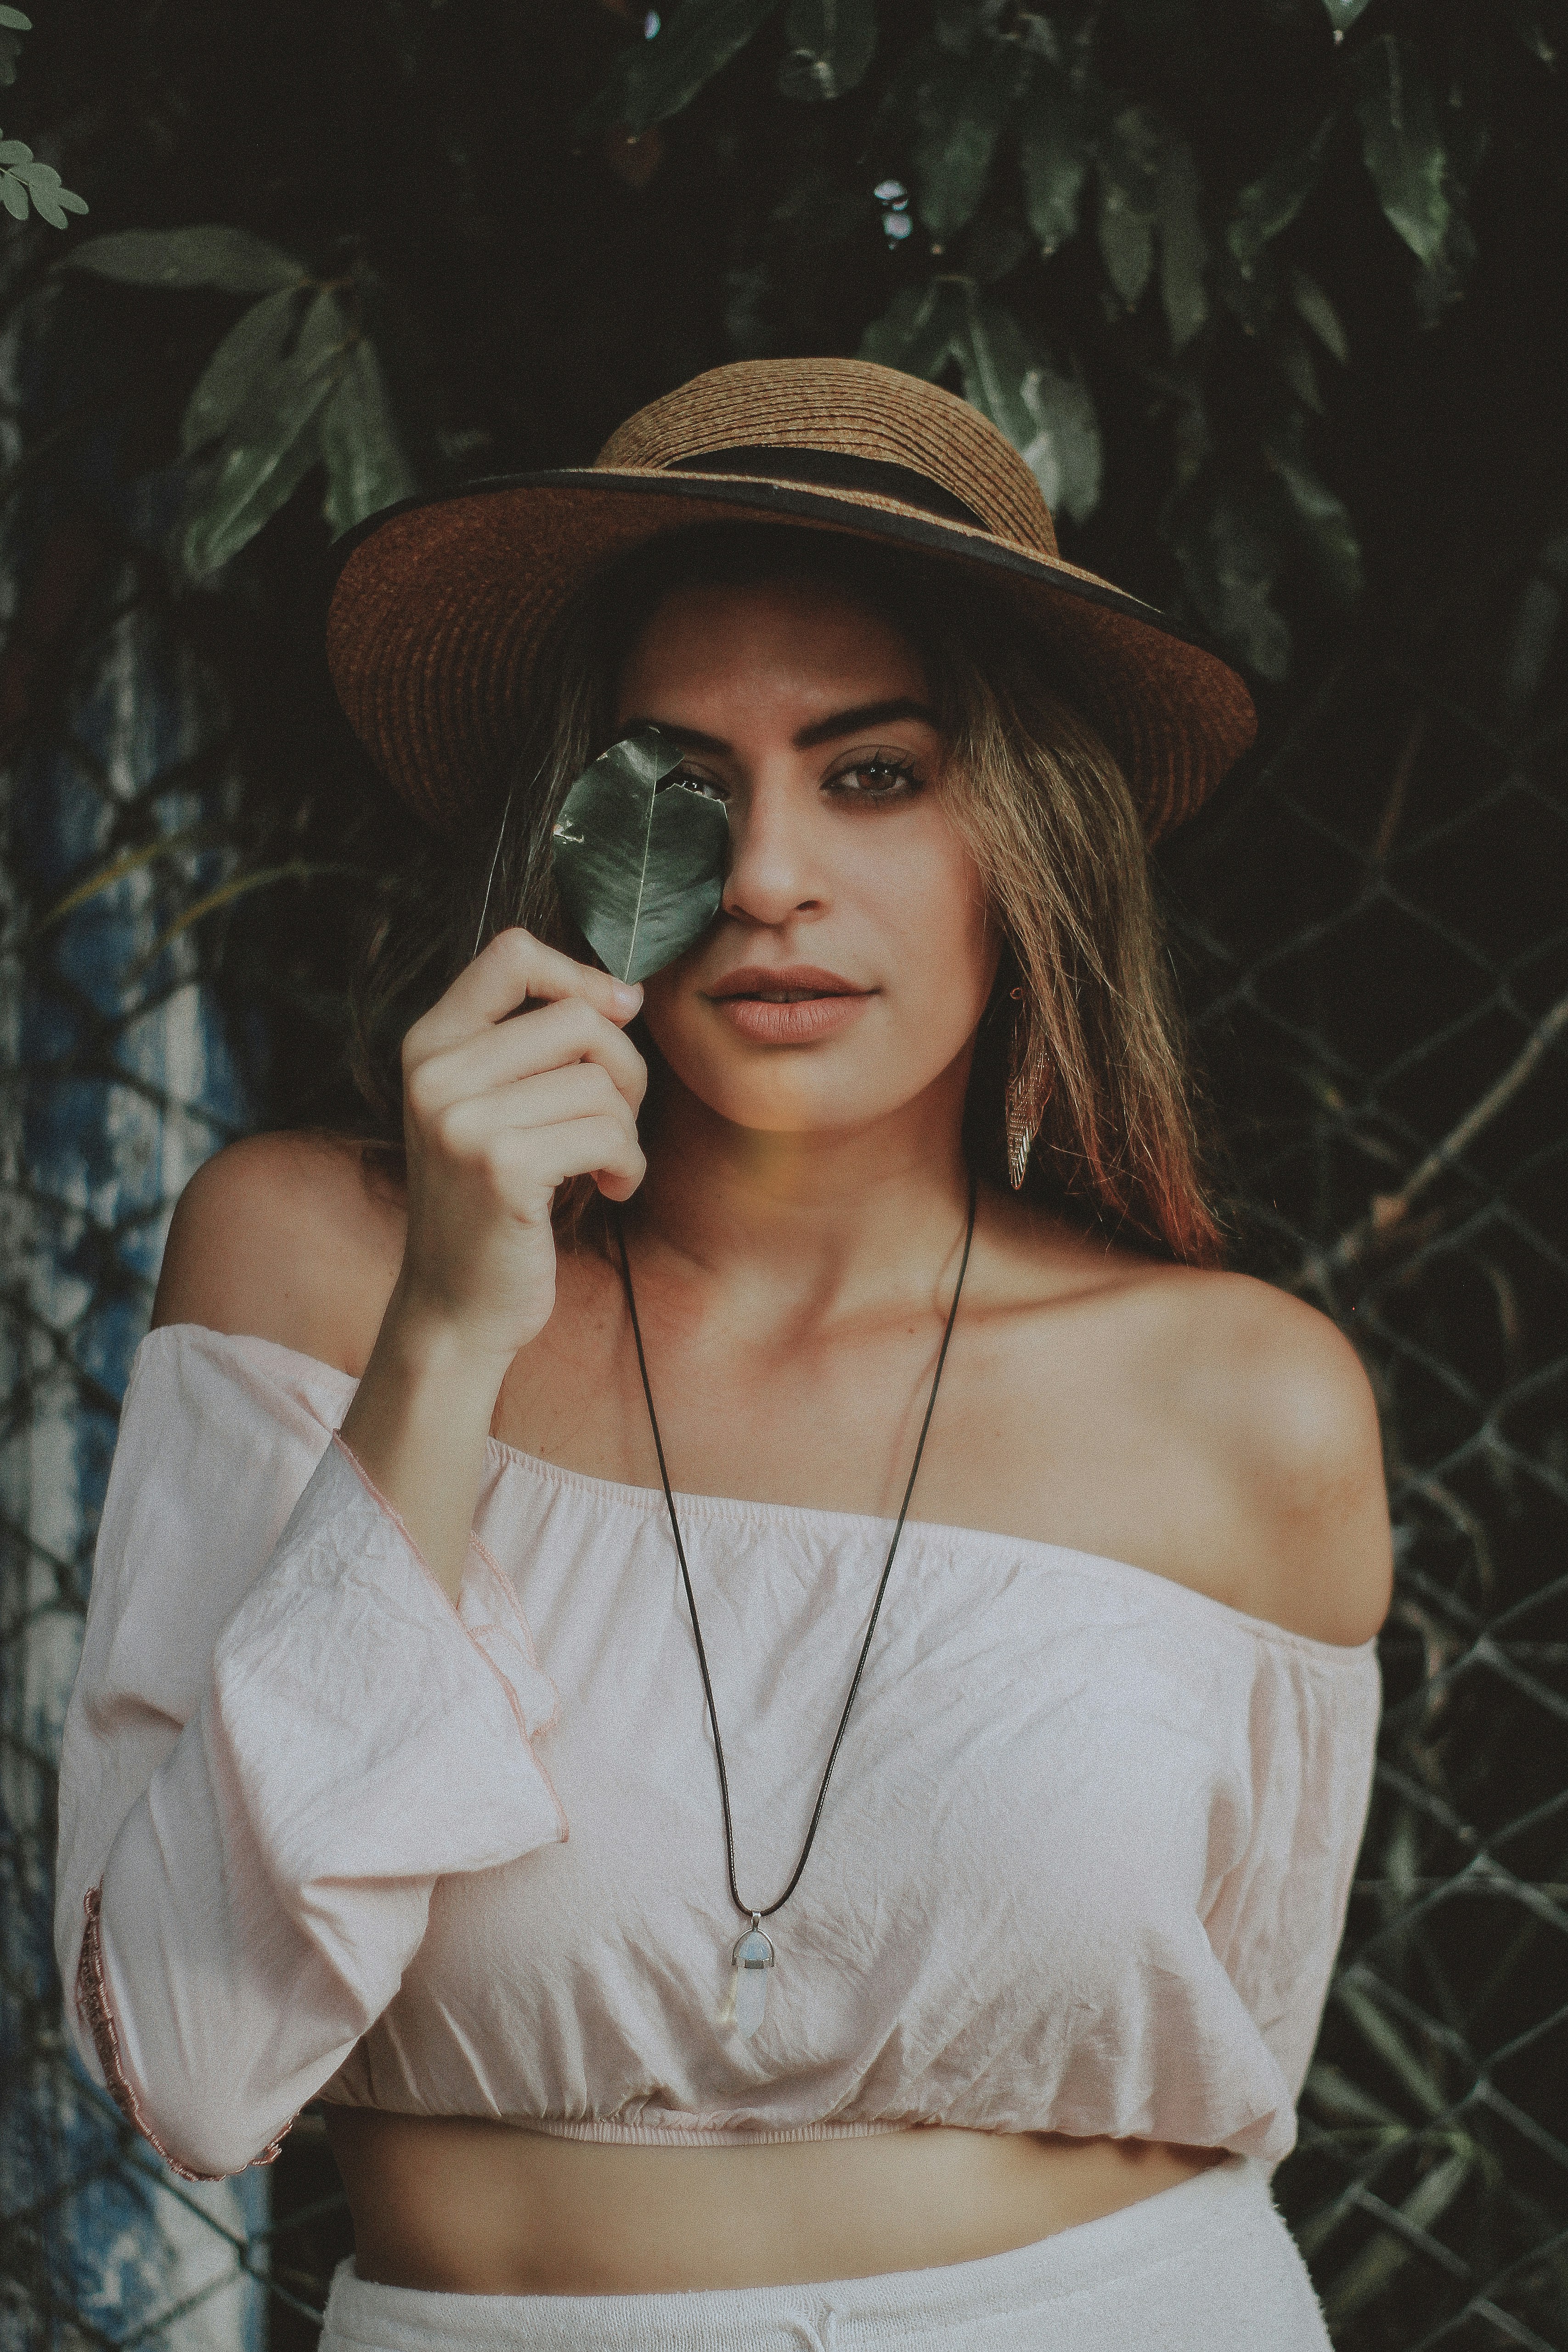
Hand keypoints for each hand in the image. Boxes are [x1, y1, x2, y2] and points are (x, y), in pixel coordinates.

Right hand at [393, 928, 646, 1368]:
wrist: (456, 1306)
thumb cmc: (492, 1202)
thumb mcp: (490, 1107)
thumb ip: (533, 1045)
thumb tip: (626, 992)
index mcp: (429, 1044)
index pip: (511, 953)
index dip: (579, 975)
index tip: (617, 1014)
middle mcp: (434, 1074)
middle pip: (577, 1019)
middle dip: (624, 1069)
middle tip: (618, 1118)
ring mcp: (462, 1121)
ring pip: (600, 1082)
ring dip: (625, 1130)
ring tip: (605, 1165)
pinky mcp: (502, 1167)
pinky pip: (608, 1134)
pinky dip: (628, 1165)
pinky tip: (609, 1190)